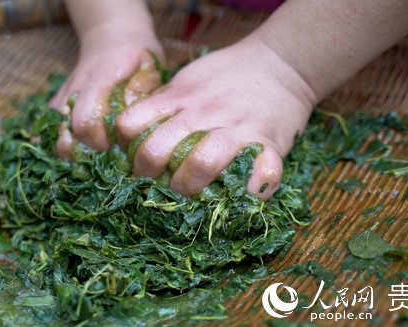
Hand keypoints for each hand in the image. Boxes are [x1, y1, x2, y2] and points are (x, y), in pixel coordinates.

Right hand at [49, 27, 163, 158]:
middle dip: (84, 152)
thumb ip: (142, 89)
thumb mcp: (149, 64)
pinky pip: (48, 126)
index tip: (115, 149)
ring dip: (69, 150)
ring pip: (53, 132)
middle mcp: (75, 90)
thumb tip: (130, 116)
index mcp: (99, 81)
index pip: (86, 121)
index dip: (98, 142)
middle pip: (66, 133)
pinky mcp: (57, 101)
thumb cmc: (136, 53)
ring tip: (90, 157)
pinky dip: (56, 142)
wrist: (112, 34)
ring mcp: (63, 96)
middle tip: (105, 157)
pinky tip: (73, 151)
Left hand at [115, 36, 316, 199]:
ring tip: (192, 190)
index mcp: (179, 98)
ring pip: (200, 163)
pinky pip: (261, 174)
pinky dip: (252, 190)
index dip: (126, 146)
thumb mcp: (187, 81)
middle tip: (157, 181)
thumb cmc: (228, 76)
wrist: (282, 63)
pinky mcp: (267, 143)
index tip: (134, 157)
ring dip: (190, 185)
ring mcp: (235, 129)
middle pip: (155, 151)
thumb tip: (133, 133)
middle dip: (148, 175)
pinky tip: (245, 193)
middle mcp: (202, 113)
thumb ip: (163, 104)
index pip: (131, 125)